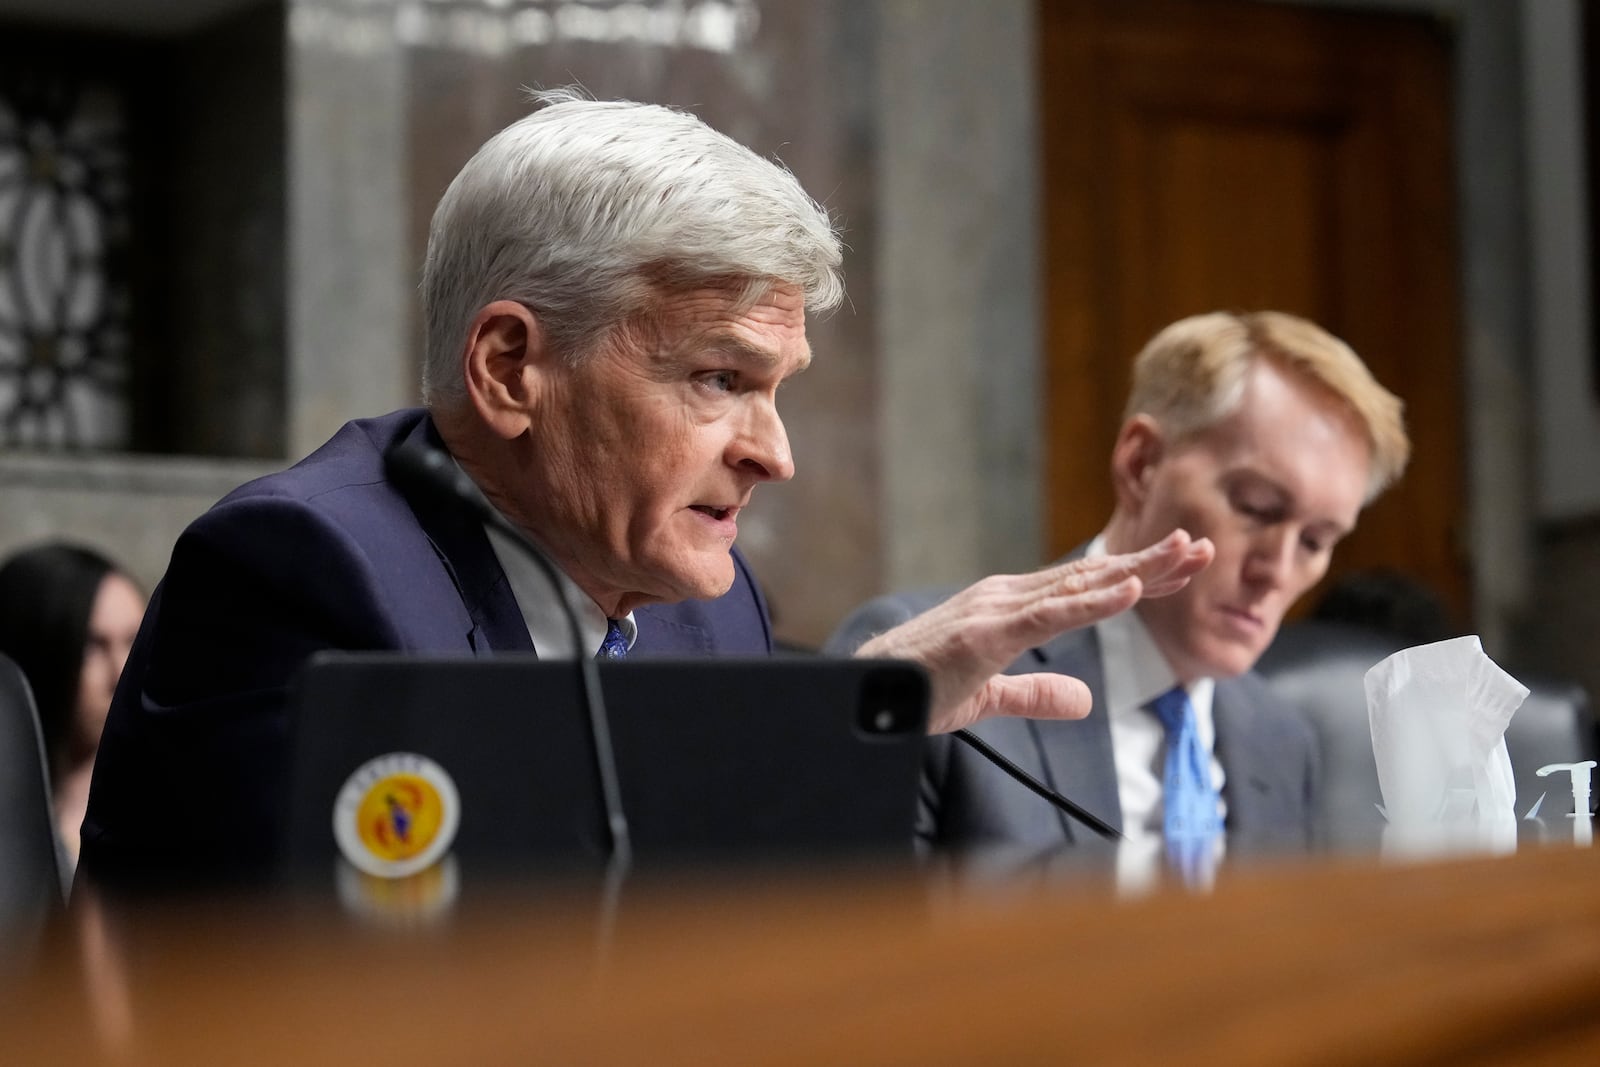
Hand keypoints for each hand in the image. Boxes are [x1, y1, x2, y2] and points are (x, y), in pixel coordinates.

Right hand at [854, 529, 1212, 733]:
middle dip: (1150, 562)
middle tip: (1202, 547)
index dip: (1135, 575)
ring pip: (1080, 586)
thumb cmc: (915, 689)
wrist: (863, 691)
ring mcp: (997, 609)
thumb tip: (1083, 701)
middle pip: (1091, 576)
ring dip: (1136, 570)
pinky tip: (1130, 590)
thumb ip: (1035, 694)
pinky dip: (1094, 601)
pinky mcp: (987, 632)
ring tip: (1183, 556)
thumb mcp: (988, 698)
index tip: (1181, 567)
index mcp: (1009, 607)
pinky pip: (1051, 614)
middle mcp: (1007, 596)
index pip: (1084, 587)